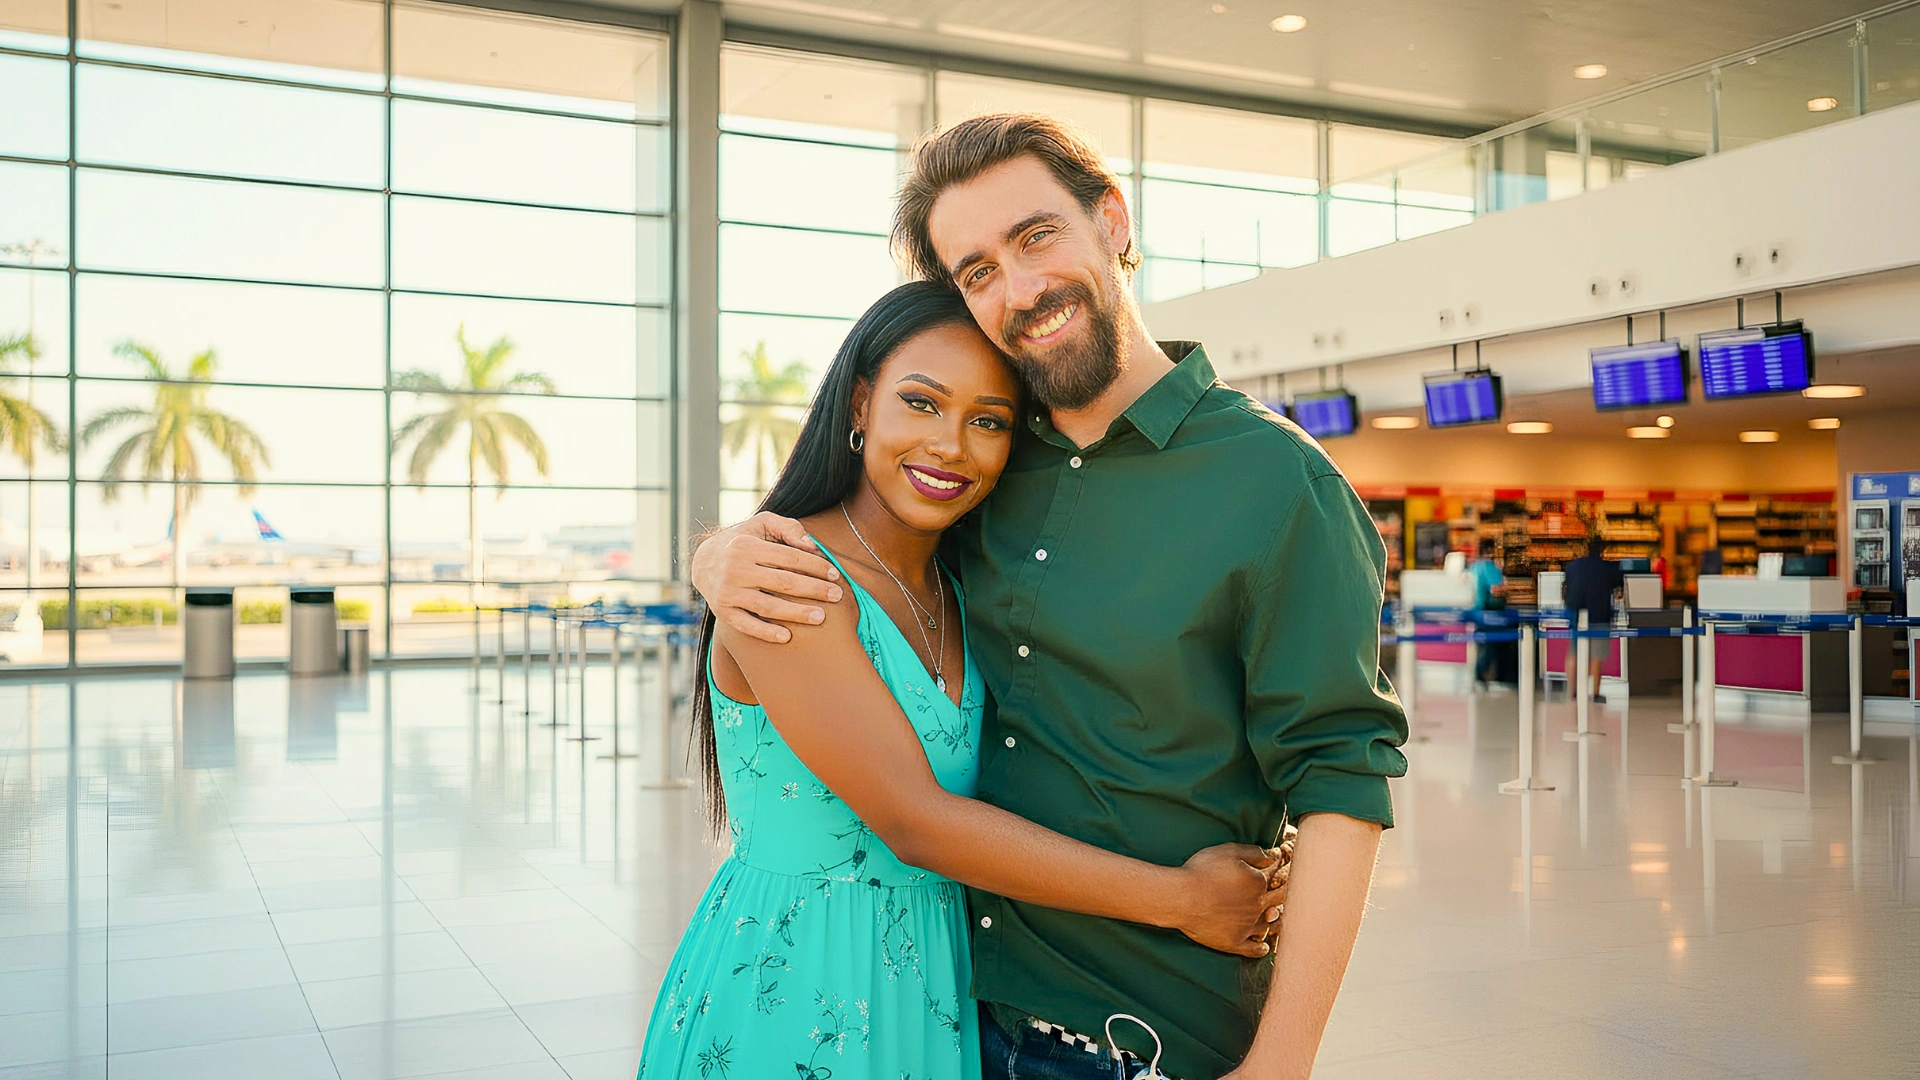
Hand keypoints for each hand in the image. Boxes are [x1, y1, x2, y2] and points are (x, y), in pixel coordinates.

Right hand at [690, 512, 843, 642]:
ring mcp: (728, 592)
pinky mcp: (722, 612)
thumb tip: (812, 546)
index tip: (835, 574)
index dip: (815, 566)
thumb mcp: (761, 524)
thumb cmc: (743, 541)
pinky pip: (747, 625)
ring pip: (768, 606)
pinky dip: (766, 633)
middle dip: (813, 590)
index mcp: (746, 546)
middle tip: (837, 596)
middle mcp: (735, 569)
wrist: (703, 562)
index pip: (789, 557)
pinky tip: (787, 637)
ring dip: (796, 614)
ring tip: (821, 617)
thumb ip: (788, 528)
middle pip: (783, 583)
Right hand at [1172, 843, 1288, 957]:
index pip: (1279, 877)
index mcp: (1259, 883)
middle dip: (1285, 896)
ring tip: (1277, 920)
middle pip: (1280, 902)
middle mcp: (1258, 906)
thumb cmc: (1202, 870)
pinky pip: (1254, 949)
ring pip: (1270, 927)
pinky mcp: (1234, 942)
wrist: (1181, 898)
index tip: (1285, 870)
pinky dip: (1261, 947)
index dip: (1284, 872)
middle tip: (1290, 895)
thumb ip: (1254, 853)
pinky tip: (1263, 945)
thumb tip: (1273, 855)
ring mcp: (1247, 926)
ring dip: (1276, 923)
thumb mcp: (1229, 852)